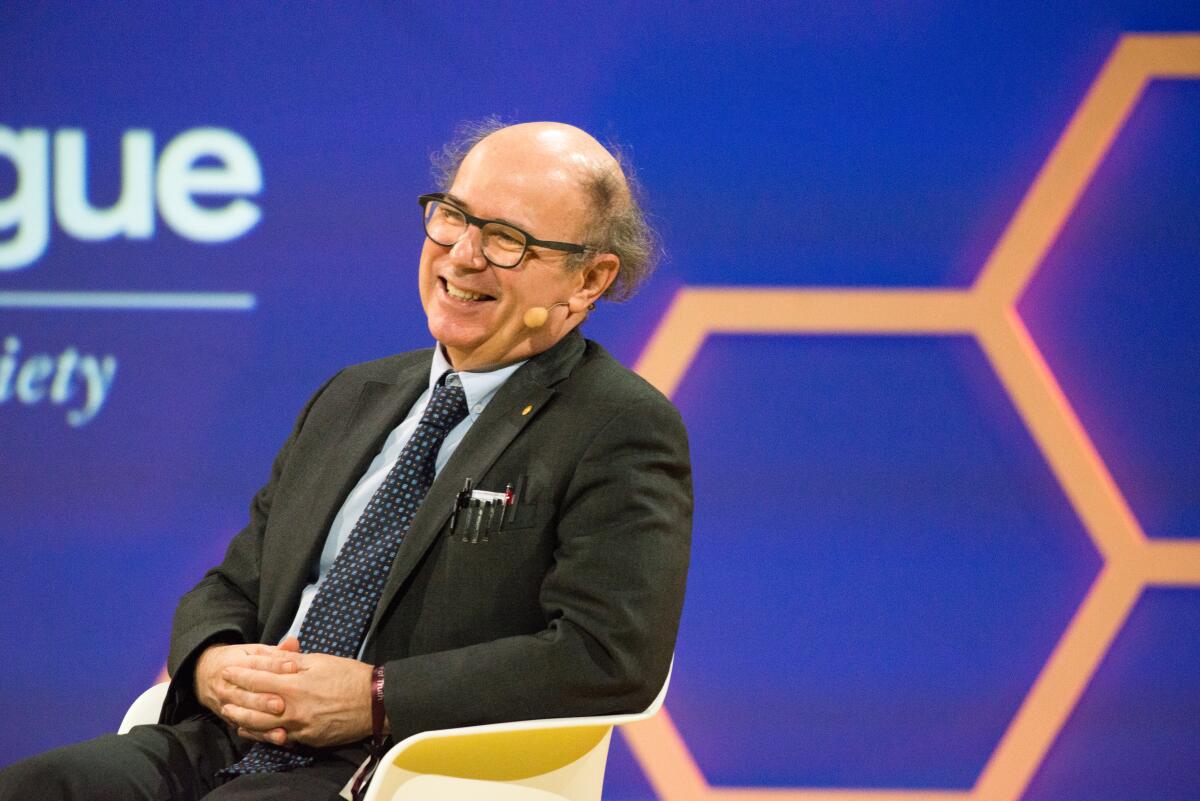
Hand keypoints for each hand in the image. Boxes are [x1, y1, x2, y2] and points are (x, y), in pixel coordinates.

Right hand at [193, 640, 298, 745]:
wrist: (204, 674)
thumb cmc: (238, 660)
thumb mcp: (253, 651)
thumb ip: (275, 651)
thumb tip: (293, 642)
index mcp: (236, 663)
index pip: (256, 663)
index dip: (275, 665)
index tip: (293, 667)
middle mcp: (229, 685)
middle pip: (247, 693)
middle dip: (263, 700)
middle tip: (281, 703)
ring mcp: (227, 704)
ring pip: (244, 714)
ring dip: (262, 721)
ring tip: (281, 727)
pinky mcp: (231, 719)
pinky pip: (246, 729)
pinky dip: (262, 736)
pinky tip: (279, 738)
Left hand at [219, 637, 376, 747]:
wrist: (376, 703)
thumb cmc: (349, 676)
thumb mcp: (320, 661)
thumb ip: (291, 660)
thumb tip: (268, 654)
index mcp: (295, 684)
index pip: (258, 678)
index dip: (241, 674)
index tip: (228, 669)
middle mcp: (293, 708)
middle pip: (254, 706)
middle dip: (236, 698)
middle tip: (222, 692)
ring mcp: (300, 727)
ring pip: (262, 726)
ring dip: (243, 720)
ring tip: (231, 714)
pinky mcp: (308, 740)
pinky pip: (279, 738)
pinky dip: (263, 734)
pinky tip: (254, 731)